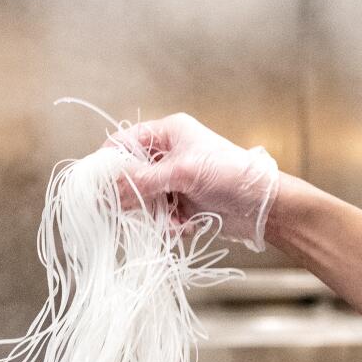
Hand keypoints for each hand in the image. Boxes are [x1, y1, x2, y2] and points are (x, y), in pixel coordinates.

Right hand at [107, 113, 279, 251]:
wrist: (262, 205)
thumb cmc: (229, 174)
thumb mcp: (182, 172)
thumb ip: (143, 181)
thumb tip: (108, 190)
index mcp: (168, 133)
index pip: (125, 142)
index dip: (110, 162)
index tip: (98, 184)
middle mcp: (169, 155)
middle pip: (131, 175)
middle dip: (134, 196)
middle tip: (136, 210)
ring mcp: (176, 181)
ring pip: (145, 200)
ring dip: (155, 214)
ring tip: (172, 220)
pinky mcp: (184, 204)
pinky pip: (162, 216)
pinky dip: (170, 225)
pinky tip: (185, 227)